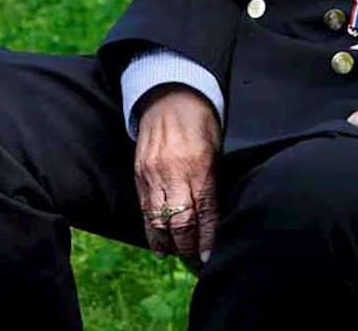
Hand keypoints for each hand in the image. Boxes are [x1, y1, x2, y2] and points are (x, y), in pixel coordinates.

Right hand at [135, 84, 221, 271]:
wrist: (168, 95)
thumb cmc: (200, 119)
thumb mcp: (216, 146)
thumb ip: (214, 178)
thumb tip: (218, 214)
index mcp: (198, 164)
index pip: (204, 211)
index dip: (207, 238)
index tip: (209, 256)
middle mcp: (172, 172)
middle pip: (179, 222)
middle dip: (188, 247)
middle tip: (197, 262)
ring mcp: (152, 174)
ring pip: (158, 221)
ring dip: (170, 244)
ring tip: (180, 256)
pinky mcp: (139, 174)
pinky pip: (144, 210)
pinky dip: (152, 233)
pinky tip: (160, 246)